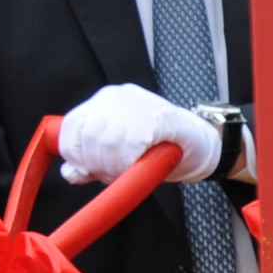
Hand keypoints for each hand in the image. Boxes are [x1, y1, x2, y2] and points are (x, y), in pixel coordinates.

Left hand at [58, 83, 216, 185]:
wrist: (202, 143)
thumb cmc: (160, 148)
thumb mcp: (119, 154)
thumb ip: (92, 162)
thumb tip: (70, 173)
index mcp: (104, 101)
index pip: (71, 126)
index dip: (75, 153)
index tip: (86, 171)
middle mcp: (117, 96)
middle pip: (89, 136)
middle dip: (97, 165)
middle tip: (113, 176)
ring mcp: (138, 104)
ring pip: (107, 142)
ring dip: (114, 167)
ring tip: (128, 172)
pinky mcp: (158, 116)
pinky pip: (131, 144)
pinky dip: (131, 162)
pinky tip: (140, 165)